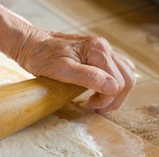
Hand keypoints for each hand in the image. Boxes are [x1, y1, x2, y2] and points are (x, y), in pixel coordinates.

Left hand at [14, 29, 135, 112]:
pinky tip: (99, 91)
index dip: (106, 100)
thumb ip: (88, 77)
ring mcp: (103, 50)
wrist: (32, 44)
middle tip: (96, 109)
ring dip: (116, 93)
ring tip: (97, 102)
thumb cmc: (42, 57)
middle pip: (127, 79)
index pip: (117, 83)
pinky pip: (117, 70)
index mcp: (98, 50)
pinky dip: (113, 84)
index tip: (89, 106)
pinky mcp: (98, 54)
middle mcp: (104, 47)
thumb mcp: (61, 70)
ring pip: (125, 75)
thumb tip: (112, 87)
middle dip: (114, 99)